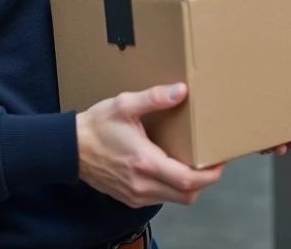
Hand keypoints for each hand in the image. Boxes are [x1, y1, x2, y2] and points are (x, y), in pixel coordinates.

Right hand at [76, 82, 224, 207]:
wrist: (69, 149)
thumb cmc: (96, 127)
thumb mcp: (125, 105)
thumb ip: (155, 98)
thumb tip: (181, 91)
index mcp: (144, 162)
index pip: (187, 180)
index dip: (210, 174)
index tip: (221, 161)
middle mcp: (142, 184)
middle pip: (187, 195)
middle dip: (205, 181)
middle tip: (213, 162)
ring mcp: (135, 194)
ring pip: (174, 199)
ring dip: (189, 186)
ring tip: (196, 164)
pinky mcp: (130, 197)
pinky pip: (160, 198)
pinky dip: (173, 188)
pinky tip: (173, 168)